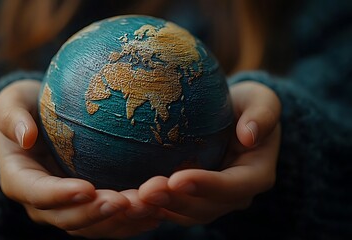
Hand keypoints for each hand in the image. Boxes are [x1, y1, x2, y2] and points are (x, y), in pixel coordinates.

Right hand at [0, 80, 160, 237]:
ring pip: (92, 226)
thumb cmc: (26, 107)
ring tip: (148, 207)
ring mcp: (66, 207)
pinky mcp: (87, 206)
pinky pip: (108, 222)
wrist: (41, 121)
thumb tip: (26, 136)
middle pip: (67, 218)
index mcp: (19, 179)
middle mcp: (41, 202)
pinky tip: (155, 212)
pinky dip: (130, 221)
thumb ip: (11, 116)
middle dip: (97, 213)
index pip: (37, 193)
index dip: (61, 195)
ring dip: (120, 221)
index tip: (88, 188)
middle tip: (126, 201)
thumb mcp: (11, 101)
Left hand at [138, 81, 280, 225]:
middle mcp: (234, 195)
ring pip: (186, 214)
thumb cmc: (246, 105)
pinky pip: (172, 208)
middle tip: (147, 192)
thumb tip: (249, 136)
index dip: (206, 186)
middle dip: (176, 202)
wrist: (232, 117)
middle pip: (205, 208)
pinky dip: (153, 207)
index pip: (233, 187)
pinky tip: (131, 199)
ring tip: (134, 199)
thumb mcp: (261, 100)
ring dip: (160, 208)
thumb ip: (262, 114)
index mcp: (256, 174)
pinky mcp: (191, 197)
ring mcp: (212, 200)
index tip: (178, 178)